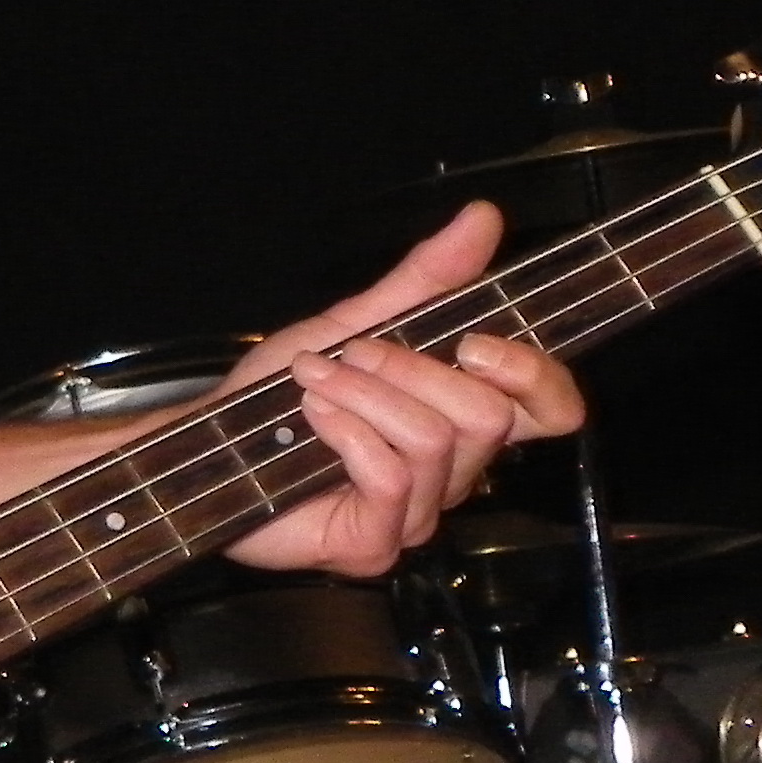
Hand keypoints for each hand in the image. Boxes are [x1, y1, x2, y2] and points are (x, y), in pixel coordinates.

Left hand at [217, 203, 584, 578]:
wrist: (209, 443)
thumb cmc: (280, 394)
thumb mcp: (354, 321)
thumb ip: (425, 279)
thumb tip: (484, 217)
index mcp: (462, 420)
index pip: (552, 411)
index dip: (535, 375)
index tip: (474, 342)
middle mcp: (454, 471)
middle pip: (488, 417)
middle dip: (408, 368)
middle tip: (350, 355)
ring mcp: (418, 515)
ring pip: (432, 439)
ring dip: (362, 394)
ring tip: (315, 382)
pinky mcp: (376, 544)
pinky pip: (390, 478)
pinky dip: (344, 431)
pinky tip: (311, 418)